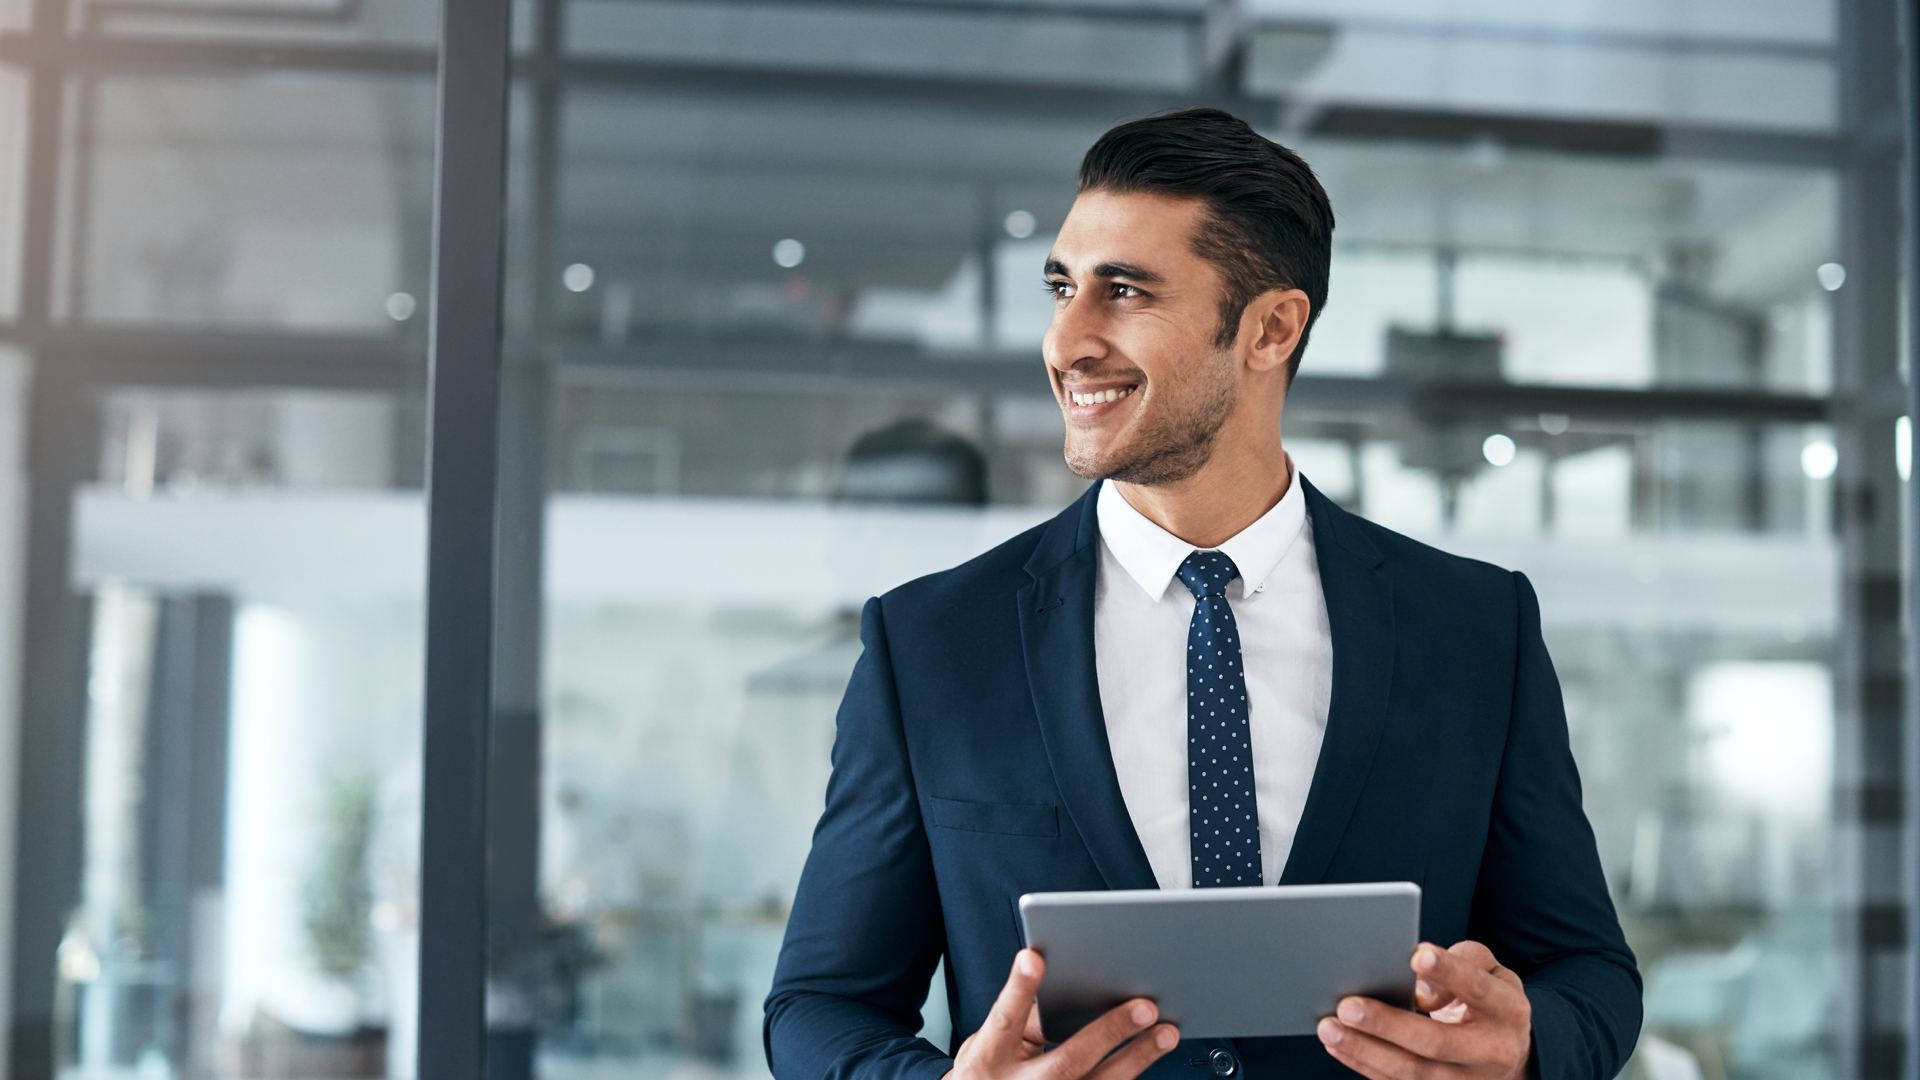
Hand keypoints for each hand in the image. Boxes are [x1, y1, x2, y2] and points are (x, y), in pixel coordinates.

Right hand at [946, 948, 1179, 1079]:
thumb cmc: (991, 1069)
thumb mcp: (990, 1042)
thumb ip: (1025, 1015)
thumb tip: (1069, 985)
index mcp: (990, 1057)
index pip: (1006, 1018)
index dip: (1020, 988)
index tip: (1033, 957)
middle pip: (1068, 1061)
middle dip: (1108, 1033)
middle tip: (1143, 1007)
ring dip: (1138, 1058)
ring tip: (1166, 1033)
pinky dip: (1132, 1071)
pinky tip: (1152, 1053)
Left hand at [1315, 941, 1531, 1079]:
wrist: (1508, 1052)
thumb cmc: (1487, 999)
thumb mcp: (1489, 971)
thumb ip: (1461, 963)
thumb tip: (1419, 987)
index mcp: (1507, 1010)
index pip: (1477, 988)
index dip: (1448, 973)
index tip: (1415, 956)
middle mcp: (1493, 1051)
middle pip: (1437, 1042)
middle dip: (1388, 1024)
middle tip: (1347, 1005)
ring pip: (1413, 1073)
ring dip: (1365, 1051)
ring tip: (1329, 1028)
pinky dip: (1364, 1065)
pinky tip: (1338, 1046)